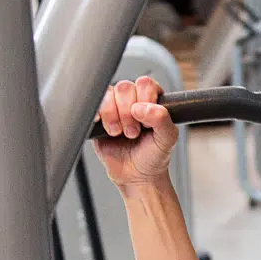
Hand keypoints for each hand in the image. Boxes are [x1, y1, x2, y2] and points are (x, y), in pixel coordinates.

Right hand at [93, 77, 179, 192]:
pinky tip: (106, 128)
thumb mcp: (167, 139)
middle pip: (124, 87)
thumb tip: (141, 107)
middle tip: (133, 133)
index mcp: (152, 100)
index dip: (145, 100)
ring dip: (114, 116)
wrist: (136, 176)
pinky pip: (93, 104)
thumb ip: (162, 119)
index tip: (146, 122)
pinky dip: (98, 115)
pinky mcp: (99, 117)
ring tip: (120, 134)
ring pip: (108, 94)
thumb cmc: (153, 156)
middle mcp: (133, 100)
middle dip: (128, 113)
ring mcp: (115, 107)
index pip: (145, 83)